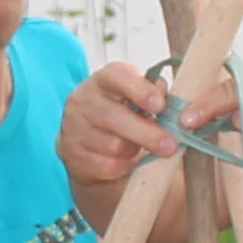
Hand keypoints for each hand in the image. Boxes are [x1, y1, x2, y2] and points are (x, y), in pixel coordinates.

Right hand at [60, 58, 217, 193]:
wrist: (94, 145)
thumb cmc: (126, 115)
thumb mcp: (140, 101)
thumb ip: (155, 94)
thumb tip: (165, 91)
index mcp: (103, 79)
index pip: (117, 76)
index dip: (139, 89)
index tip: (160, 106)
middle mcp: (82, 99)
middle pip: (114, 117)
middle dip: (147, 133)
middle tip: (171, 145)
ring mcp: (73, 127)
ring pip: (113, 145)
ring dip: (135, 151)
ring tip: (142, 149)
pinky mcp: (71, 153)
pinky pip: (105, 165)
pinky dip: (122, 166)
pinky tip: (127, 161)